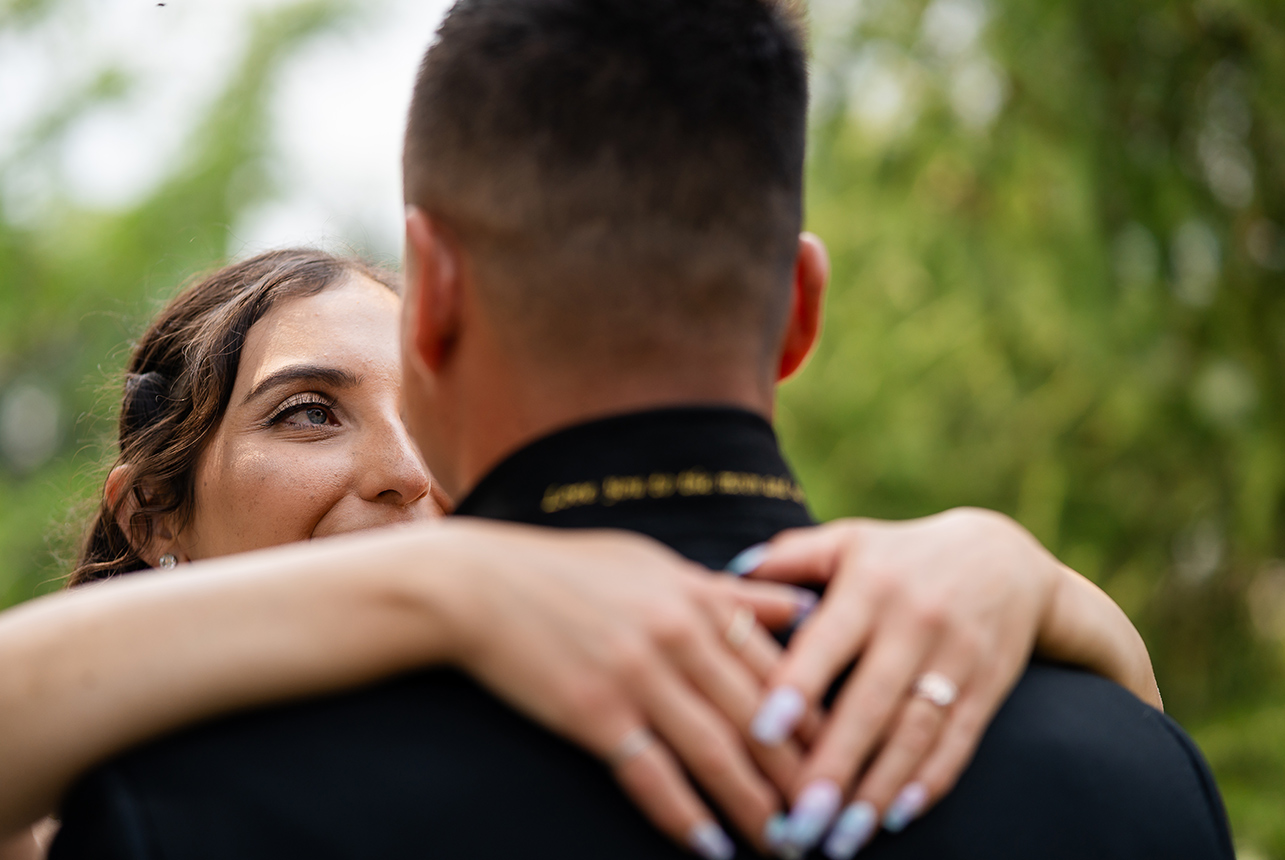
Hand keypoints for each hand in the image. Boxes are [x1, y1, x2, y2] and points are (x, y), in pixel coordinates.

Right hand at [436, 522, 817, 856]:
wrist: (480, 585)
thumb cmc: (570, 572)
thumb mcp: (656, 565)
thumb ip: (728, 594)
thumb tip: (795, 608)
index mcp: (697, 597)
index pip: (777, 667)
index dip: (815, 720)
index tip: (842, 759)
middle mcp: (677, 636)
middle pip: (759, 717)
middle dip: (800, 776)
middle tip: (828, 818)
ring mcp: (636, 675)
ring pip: (716, 753)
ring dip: (756, 808)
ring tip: (785, 847)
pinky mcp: (595, 712)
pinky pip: (651, 776)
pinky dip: (684, 816)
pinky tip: (710, 847)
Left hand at [741, 509, 1058, 856]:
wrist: (1006, 559)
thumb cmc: (900, 555)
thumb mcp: (848, 540)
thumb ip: (788, 559)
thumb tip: (724, 577)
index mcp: (869, 586)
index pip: (827, 643)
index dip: (794, 688)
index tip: (759, 734)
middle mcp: (914, 623)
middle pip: (871, 704)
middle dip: (833, 766)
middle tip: (796, 820)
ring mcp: (956, 659)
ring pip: (914, 733)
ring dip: (875, 790)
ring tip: (838, 838)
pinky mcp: (987, 689)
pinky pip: (957, 743)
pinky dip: (927, 783)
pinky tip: (892, 818)